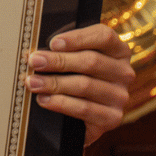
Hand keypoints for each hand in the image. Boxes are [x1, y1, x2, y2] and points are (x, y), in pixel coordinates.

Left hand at [27, 23, 134, 145]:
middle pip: (91, 61)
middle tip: (34, 62)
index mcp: (118, 50)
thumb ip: (62, 51)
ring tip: (32, 82)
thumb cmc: (73, 77)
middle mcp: (123, 72)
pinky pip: (84, 109)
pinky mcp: (112, 118)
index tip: (53, 43)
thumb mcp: (72, 60)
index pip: (103, 37)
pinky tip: (44, 100)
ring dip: (54, 83)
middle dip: (58, 61)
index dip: (77, 38)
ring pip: (85, 85)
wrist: (79, 117)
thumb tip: (36, 51)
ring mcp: (120, 96)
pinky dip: (61, 103)